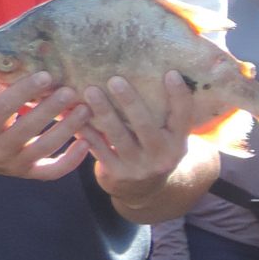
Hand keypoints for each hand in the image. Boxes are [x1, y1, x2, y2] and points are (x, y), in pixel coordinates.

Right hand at [0, 75, 92, 180]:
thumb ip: (4, 88)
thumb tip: (33, 66)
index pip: (5, 106)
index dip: (26, 90)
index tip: (46, 75)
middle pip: (28, 128)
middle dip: (51, 108)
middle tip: (71, 91)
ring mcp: (12, 164)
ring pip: (45, 148)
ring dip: (68, 129)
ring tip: (85, 110)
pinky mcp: (26, 173)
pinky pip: (52, 171)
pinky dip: (72, 160)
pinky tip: (86, 142)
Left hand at [83, 73, 199, 205]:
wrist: (144, 190)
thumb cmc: (155, 149)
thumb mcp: (169, 136)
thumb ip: (166, 113)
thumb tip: (161, 70)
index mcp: (178, 143)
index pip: (183, 117)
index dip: (179, 95)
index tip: (170, 73)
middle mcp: (161, 157)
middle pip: (146, 126)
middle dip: (130, 102)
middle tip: (115, 80)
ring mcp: (137, 167)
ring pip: (118, 137)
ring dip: (103, 112)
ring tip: (90, 91)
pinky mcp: (116, 173)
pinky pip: (98, 148)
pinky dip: (86, 130)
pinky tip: (75, 113)